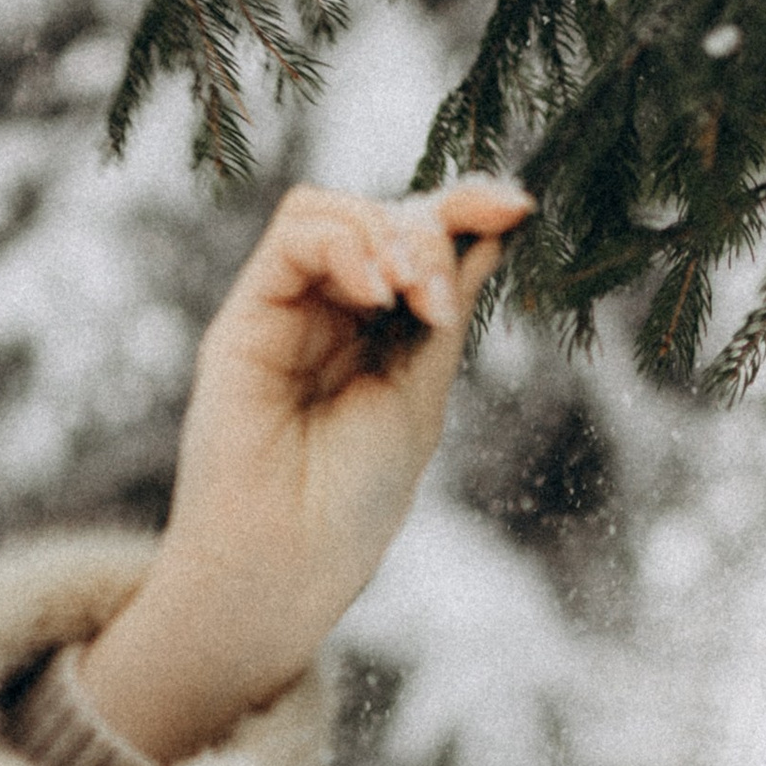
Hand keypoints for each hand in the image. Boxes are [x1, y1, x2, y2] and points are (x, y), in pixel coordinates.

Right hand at [77, 176, 533, 764]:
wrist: (289, 559)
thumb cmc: (354, 498)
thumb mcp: (424, 389)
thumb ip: (449, 306)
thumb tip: (496, 228)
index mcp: (382, 332)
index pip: (421, 238)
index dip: (466, 206)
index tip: (519, 208)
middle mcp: (332, 312)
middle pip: (385, 215)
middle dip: (429, 237)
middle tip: (438, 307)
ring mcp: (287, 310)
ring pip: (335, 210)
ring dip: (389, 238)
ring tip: (409, 300)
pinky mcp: (246, 316)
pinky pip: (295, 232)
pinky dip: (346, 242)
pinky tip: (375, 291)